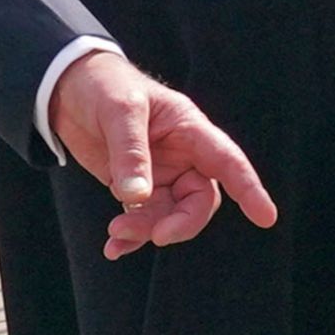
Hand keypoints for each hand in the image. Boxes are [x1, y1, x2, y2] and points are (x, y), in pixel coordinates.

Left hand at [45, 51, 276, 256]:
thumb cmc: (104, 86)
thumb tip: (137, 197)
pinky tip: (114, 247)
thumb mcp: (119, 111)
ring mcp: (160, 174)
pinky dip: (131, 237)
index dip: (249, 189)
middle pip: (200, 200)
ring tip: (116, 234)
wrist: (68, 88)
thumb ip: (130, 153)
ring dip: (147, 230)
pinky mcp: (135, 188)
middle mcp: (182, 156)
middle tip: (156, 236)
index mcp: (190, 130)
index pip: (227, 162)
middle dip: (181, 223)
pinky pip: (143, 219)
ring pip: (169, 215)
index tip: (266, 217)